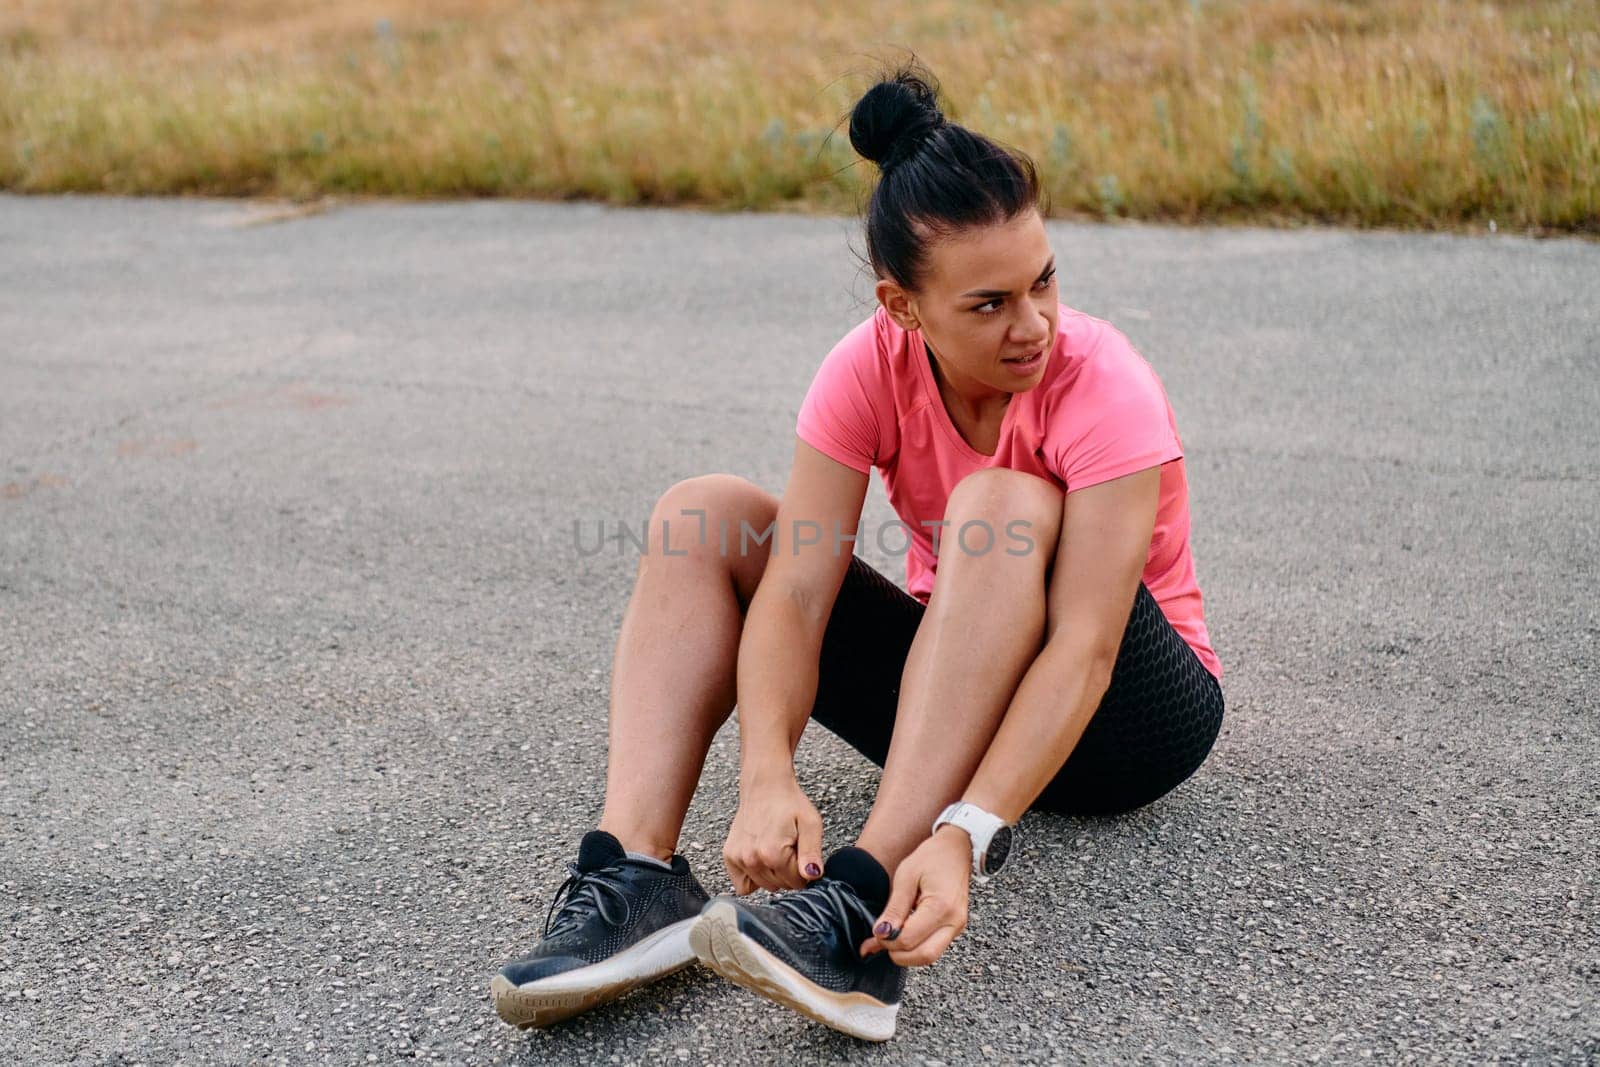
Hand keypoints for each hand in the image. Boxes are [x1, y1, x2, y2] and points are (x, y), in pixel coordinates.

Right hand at [722, 773, 823, 894]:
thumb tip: (812, 875)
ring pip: (764, 887)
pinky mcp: (729, 856)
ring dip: (773, 874)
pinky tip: (761, 860)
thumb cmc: (788, 802)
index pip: (797, 882)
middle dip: (789, 872)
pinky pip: (743, 886)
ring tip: (775, 850)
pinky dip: (753, 879)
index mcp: (773, 853)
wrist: (764, 786)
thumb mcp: (810, 823)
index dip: (803, 869)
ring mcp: (738, 859)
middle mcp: (752, 859)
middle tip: (789, 848)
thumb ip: (812, 853)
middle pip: (781, 886)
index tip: (801, 852)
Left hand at [858, 826, 970, 966]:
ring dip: (907, 953)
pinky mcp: (954, 928)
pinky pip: (934, 947)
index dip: (888, 940)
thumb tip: (880, 933)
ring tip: (890, 936)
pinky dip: (916, 946)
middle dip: (898, 954)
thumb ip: (894, 908)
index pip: (909, 939)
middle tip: (881, 940)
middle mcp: (954, 922)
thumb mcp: (906, 876)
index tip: (875, 932)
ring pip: (930, 956)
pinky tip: (902, 934)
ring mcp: (957, 927)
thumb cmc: (932, 857)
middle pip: (924, 956)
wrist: (957, 849)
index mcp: (941, 907)